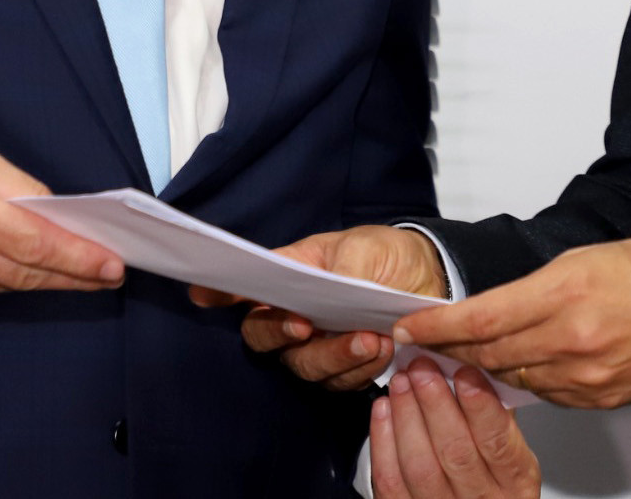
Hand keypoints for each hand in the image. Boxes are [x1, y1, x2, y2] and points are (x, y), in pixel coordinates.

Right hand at [0, 125, 123, 312]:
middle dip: (73, 274)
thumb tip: (52, 211)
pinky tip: (19, 268)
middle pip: (23, 273)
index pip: (31, 242)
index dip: (77, 257)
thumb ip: (9, 183)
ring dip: (42, 279)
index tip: (112, 263)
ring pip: (2, 286)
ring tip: (80, 271)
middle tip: (110, 272)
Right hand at [187, 224, 448, 390]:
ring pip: (304, 366)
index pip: (245, 289)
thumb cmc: (383, 255)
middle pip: (263, 339)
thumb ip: (340, 271)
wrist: (427, 277)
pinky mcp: (345, 371)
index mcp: (288, 280)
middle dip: (280, 335)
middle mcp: (292, 318)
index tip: (203, 293)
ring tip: (369, 338)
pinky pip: (340, 382)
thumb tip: (329, 289)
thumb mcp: (362, 248)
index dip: (220, 293)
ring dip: (334, 356)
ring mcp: (316, 348)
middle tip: (305, 326)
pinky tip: (382, 348)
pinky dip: (360, 369)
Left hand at [371, 358, 541, 498]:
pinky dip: (383, 441)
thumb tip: (478, 366)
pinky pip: (391, 481)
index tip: (464, 371)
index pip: (498, 443)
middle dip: (435, 403)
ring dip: (407, 416)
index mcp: (514, 480)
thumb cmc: (496, 480)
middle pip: (455, 452)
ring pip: (420, 466)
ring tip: (401, 381)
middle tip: (422, 366)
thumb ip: (499, 414)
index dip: (480, 406)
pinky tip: (383, 410)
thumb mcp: (513, 450)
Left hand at [390, 237, 630, 409]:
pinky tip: (516, 365)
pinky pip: (545, 393)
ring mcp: (587, 376)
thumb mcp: (590, 258)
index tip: (411, 327)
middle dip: (449, 348)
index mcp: (568, 292)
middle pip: (488, 353)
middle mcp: (574, 339)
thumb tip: (498, 307)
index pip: (482, 317)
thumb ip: (538, 286)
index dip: (437, 326)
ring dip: (482, 366)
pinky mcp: (599, 399)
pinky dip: (525, 379)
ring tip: (461, 354)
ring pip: (512, 377)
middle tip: (423, 342)